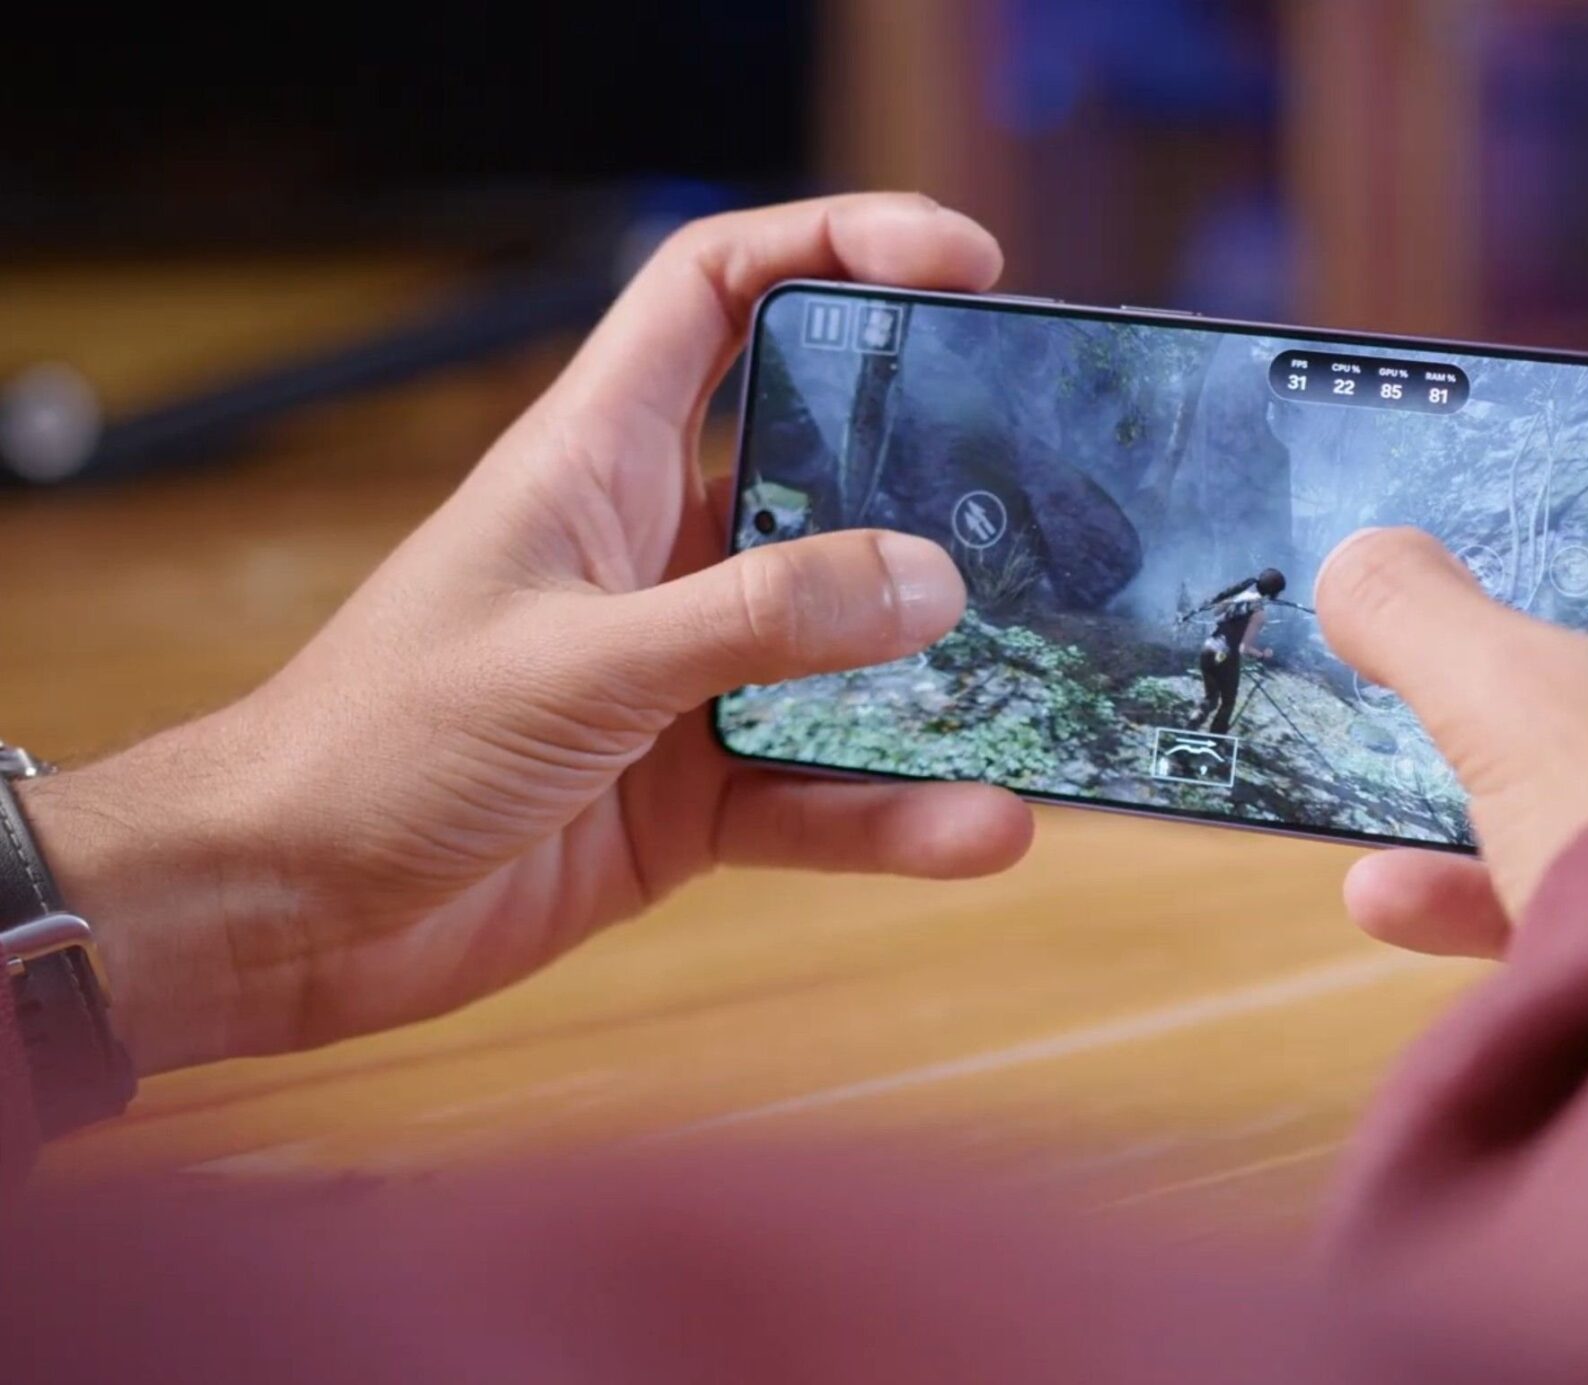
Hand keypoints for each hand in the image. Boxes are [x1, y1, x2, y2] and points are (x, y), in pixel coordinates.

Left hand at [23, 194, 1035, 1073]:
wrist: (280, 915)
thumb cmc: (373, 744)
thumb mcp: (576, 660)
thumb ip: (756, 619)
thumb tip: (930, 580)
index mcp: (595, 459)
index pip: (720, 293)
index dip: (835, 247)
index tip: (957, 263)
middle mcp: (653, 551)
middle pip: (820, 464)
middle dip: (934, 464)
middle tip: (1048, 476)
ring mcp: (681, 674)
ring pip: (844, 650)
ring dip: (937, 677)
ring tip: (1045, 687)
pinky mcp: (693, 792)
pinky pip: (826, 791)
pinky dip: (899, 814)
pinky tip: (981, 828)